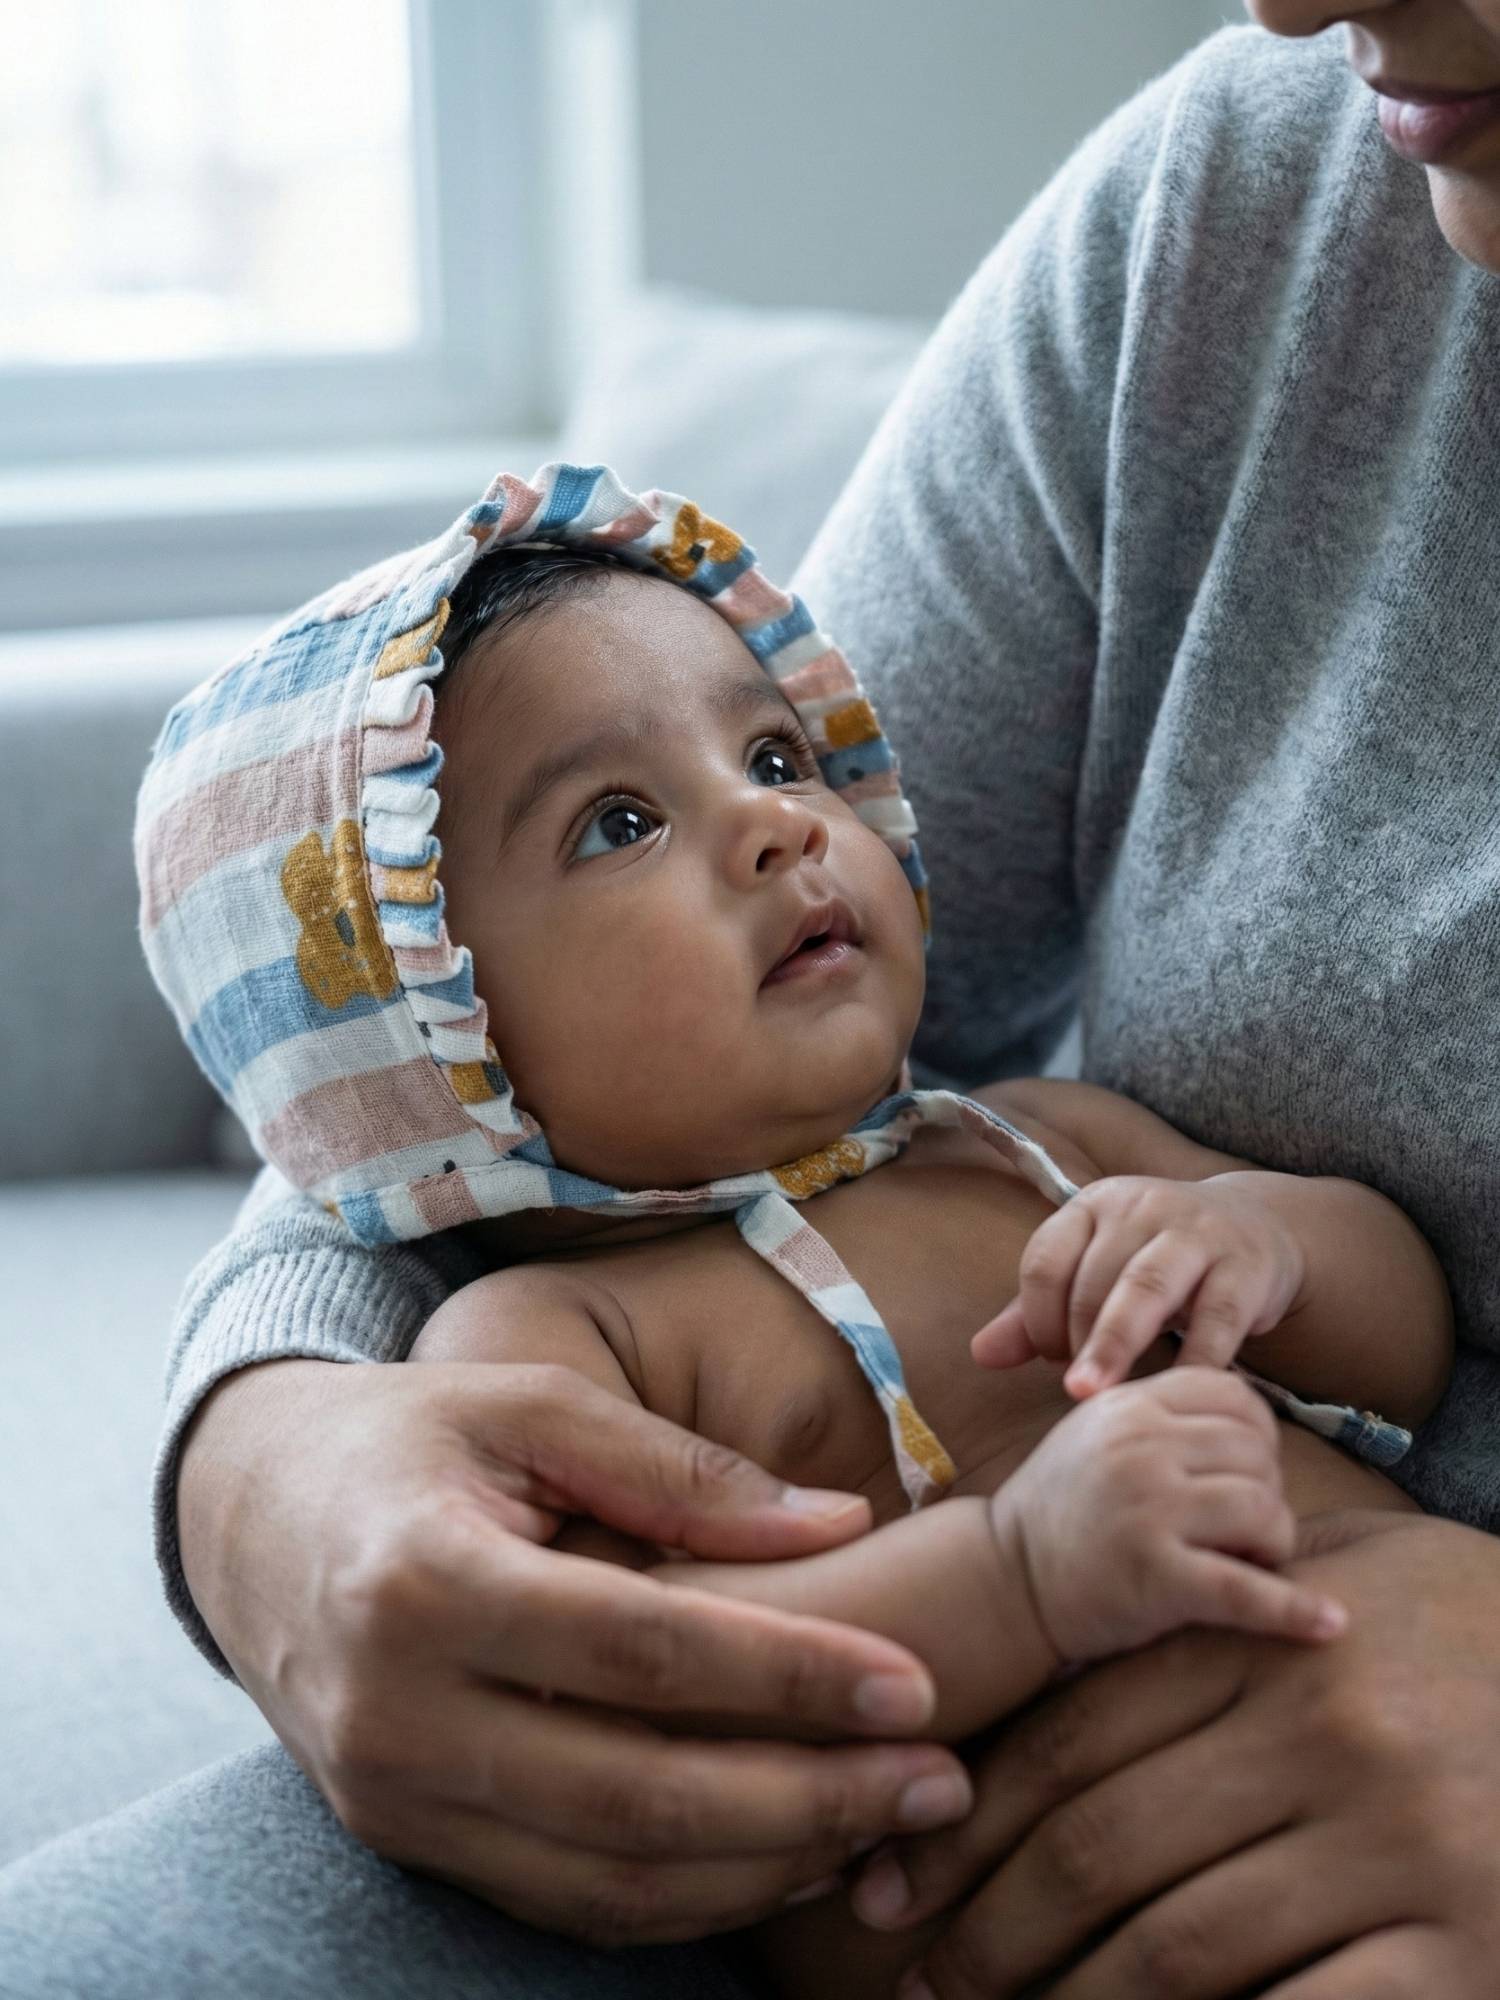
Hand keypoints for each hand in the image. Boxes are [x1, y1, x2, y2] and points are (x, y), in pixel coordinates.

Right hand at [176, 1357, 972, 1945]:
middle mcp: (399, 1713)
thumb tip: (841, 1524)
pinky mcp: (407, 1844)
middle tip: (941, 1780)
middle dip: (810, 1798)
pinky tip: (787, 1848)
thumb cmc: (409, 1438)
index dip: (791, 1675)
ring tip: (889, 1821)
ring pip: (611, 1880)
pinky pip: (568, 1902)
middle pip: (637, 1795)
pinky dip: (691, 1896)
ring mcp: (395, 1799)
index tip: (917, 1684)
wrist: (251, 1516)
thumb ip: (680, 1470)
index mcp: (425, 1580)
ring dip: (768, 1866)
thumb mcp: (530, 1405)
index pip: (641, 1652)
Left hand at [853, 1509, 1499, 1997]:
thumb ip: (1209, 1621)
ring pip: (1175, 1946)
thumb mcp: (1336, 1586)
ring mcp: (1397, 1846)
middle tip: (921, 1981)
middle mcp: (1319, 1737)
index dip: (969, 1828)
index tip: (897, 1888)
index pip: (1071, 1743)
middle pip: (1100, 1846)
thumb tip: (1057, 1691)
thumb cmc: (1462, 1632)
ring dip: (1065, 1999)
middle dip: (988, 1927)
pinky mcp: (1464, 1951)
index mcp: (1266, 1646)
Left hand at [973, 1173, 1305, 1395]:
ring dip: (1115, 1344)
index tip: (1051, 1358)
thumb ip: (1036, 1315)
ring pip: (1146, 1287)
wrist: (1256, 1228)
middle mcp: (1142, 1207)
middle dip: (1075, 1338)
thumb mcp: (1094, 1273)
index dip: (1037, 1316)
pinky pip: (1218, 1316)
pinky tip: (1176, 1391)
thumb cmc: (1156, 1261)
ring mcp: (1197, 1233)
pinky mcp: (1246, 1265)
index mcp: (1093, 1205)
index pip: (1046, 1258)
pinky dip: (1196, 1357)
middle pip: (1094, 1277)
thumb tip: (981, 1355)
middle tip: (1075, 1389)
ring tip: (1094, 1396)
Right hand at [992, 1369, 1343, 1662]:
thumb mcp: (1099, 1435)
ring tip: (1243, 1563)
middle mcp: (1139, 1448)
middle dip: (1264, 1495)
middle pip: (1257, 1454)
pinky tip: (1330, 1626)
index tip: (1244, 1472)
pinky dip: (1295, 1614)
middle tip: (1239, 1530)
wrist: (1003, 1582)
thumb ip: (1162, 1416)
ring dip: (1270, 1546)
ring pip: (1264, 1512)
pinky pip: (1248, 1592)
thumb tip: (1256, 1418)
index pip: (1235, 1397)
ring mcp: (1148, 1511)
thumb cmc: (1064, 1510)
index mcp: (1129, 1406)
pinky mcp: (1156, 1578)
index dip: (1257, 1436)